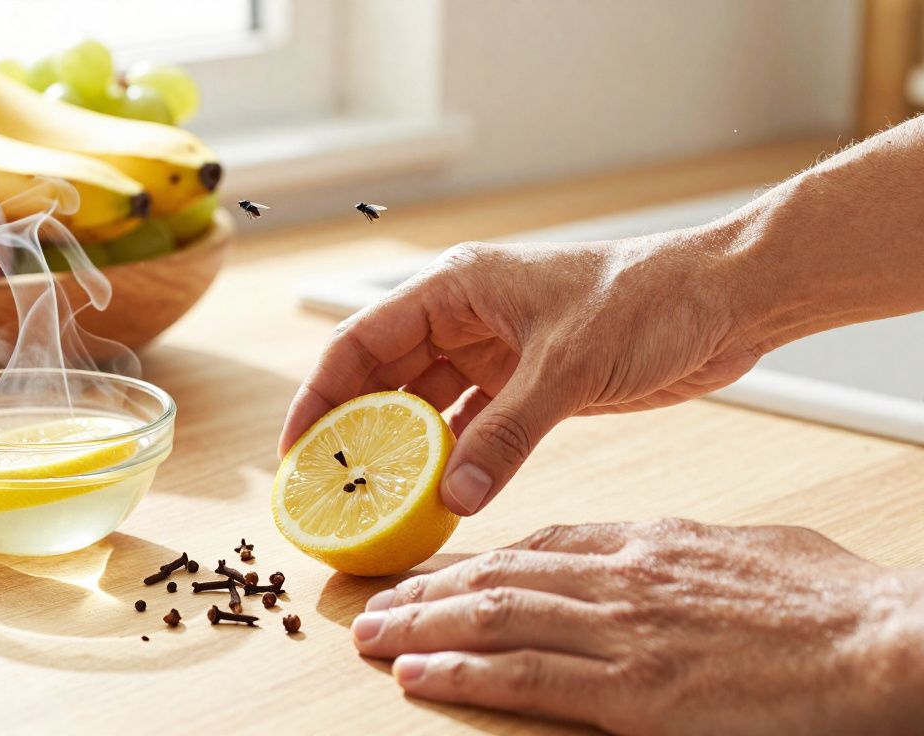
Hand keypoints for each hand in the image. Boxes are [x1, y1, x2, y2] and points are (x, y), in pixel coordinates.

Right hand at [279, 235, 760, 514]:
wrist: (723, 302)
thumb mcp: (565, 368)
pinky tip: (436, 495)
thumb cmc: (648, 299)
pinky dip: (452, 459)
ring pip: (424, 405)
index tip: (296, 448)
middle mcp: (464, 317)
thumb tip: (455, 497)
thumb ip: (506, 435)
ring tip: (371, 500)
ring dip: (401, 450)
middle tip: (327, 488)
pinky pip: (470, 426)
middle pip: (382, 377)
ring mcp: (494, 352)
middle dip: (352, 430)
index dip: (320, 395)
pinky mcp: (526, 383)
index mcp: (456, 288)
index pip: (360, 341)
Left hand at [351, 519, 923, 734]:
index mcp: (648, 544)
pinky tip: (418, 675)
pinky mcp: (631, 690)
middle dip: (429, 591)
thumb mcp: (752, 549)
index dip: (478, 559)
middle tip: (378, 600)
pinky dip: (461, 674)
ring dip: (422, 627)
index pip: (539, 546)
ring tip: (373, 633)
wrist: (877, 641)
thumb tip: (671, 553)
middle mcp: (619, 579)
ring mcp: (620, 632)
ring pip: (493, 618)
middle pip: (499, 577)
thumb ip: (692, 550)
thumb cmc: (832, 603)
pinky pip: (523, 676)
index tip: (440, 570)